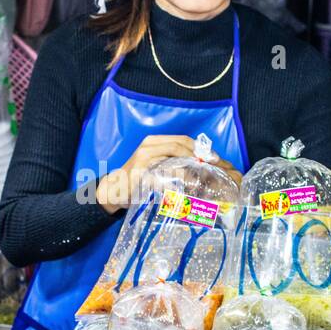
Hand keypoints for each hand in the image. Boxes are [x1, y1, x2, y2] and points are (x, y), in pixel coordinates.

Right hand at [95, 135, 239, 213]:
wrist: (114, 190)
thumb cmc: (139, 179)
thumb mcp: (157, 165)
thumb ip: (174, 163)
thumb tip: (202, 169)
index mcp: (155, 141)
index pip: (183, 139)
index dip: (201, 148)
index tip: (216, 158)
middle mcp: (149, 146)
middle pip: (180, 145)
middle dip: (200, 155)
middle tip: (215, 167)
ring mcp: (143, 159)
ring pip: (173, 157)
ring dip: (191, 167)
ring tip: (204, 177)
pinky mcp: (139, 173)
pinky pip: (161, 175)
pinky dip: (175, 180)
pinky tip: (185, 187)